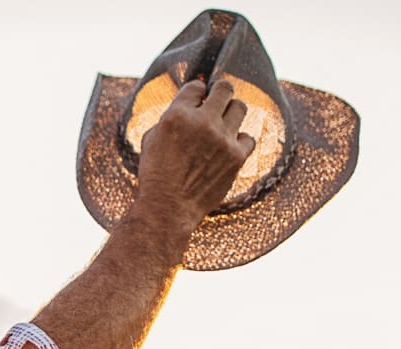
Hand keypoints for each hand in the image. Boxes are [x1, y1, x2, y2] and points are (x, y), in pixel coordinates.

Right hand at [131, 79, 255, 238]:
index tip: (197, 98)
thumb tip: (187, 106)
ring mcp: (222, 139)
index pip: (196, 87)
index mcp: (176, 115)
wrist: (168, 209)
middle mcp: (202, 122)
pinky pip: (248, 137)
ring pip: (240, 107)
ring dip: (232, 112)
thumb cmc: (155, 176)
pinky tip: (228, 147)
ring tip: (223, 124)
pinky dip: (240, 140)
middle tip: (217, 100)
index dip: (197, 92)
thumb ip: (171, 118)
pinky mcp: (236, 156)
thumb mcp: (152, 140)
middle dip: (221, 91)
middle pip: (225, 88)